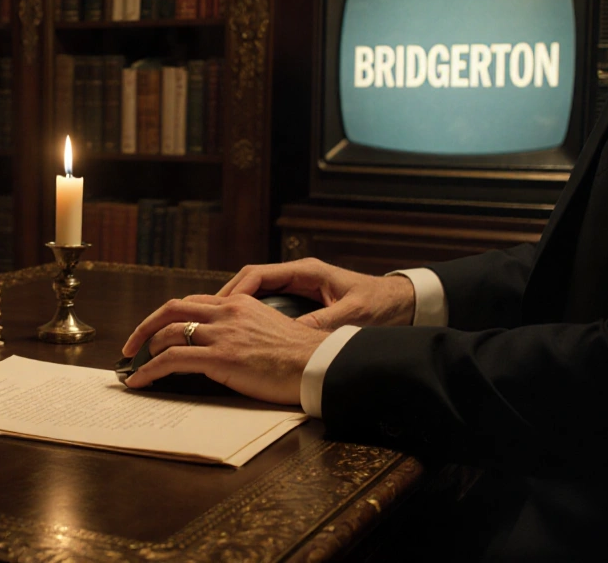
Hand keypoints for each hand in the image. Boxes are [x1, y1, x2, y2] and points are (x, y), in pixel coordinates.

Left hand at [120, 294, 328, 404]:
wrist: (318, 364)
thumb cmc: (301, 355)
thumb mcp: (269, 327)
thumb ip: (244, 327)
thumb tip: (225, 343)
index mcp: (238, 304)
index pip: (192, 303)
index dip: (169, 317)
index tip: (158, 331)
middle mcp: (226, 313)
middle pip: (171, 310)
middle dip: (145, 327)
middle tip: (132, 345)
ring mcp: (221, 334)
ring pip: (167, 333)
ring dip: (144, 350)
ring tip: (133, 367)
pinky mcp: (219, 357)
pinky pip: (171, 359)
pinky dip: (148, 369)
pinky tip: (139, 381)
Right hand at [217, 259, 415, 330]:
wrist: (405, 302)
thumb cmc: (382, 306)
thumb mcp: (350, 316)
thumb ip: (320, 324)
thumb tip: (288, 337)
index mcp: (306, 271)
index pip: (257, 274)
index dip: (233, 291)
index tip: (217, 308)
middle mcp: (299, 274)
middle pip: (250, 281)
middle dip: (225, 299)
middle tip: (203, 318)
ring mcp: (300, 285)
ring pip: (256, 292)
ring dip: (234, 307)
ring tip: (214, 326)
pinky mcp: (303, 298)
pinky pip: (267, 303)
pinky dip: (250, 314)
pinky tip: (240, 332)